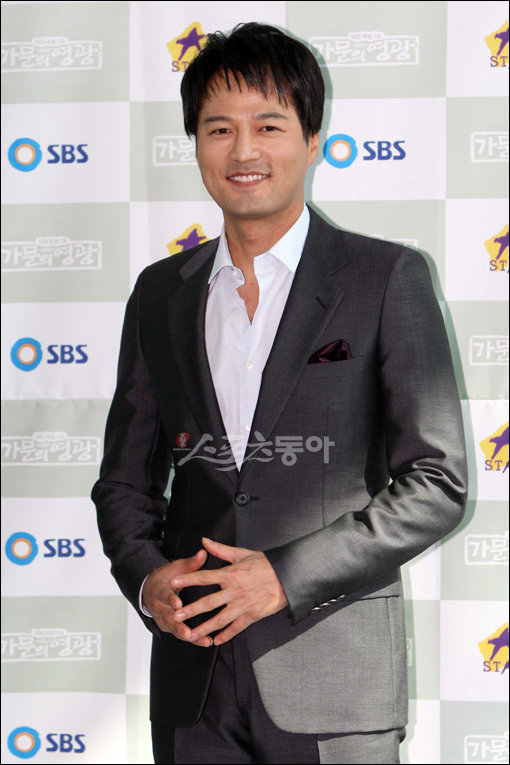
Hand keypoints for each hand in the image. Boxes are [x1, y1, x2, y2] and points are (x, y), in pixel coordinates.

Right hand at [142, 550, 213, 647]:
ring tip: (200, 640)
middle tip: (187, 632)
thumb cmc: (166, 577)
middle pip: (167, 617)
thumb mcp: (176, 568)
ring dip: (186, 635)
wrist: (150, 589)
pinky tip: (206, 642)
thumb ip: (190, 563)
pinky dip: (192, 639)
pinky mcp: (168, 626)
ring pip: (173, 629)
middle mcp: (159, 607)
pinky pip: (179, 634)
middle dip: (177, 625)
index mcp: (159, 590)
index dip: (170, 600)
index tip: (178, 604)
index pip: (164, 594)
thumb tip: (203, 552)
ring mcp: (162, 618)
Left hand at [170, 537, 287, 645]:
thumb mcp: (242, 553)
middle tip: (176, 616)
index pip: (204, 577)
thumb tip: (204, 541)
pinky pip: (236, 627)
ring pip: (220, 619)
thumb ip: (220, 549)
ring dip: (204, 628)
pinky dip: (226, 635)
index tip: (174, 583)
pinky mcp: (252, 615)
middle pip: (208, 602)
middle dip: (191, 611)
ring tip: (190, 635)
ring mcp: (242, 605)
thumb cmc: (264, 564)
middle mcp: (234, 591)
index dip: (188, 579)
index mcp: (230, 574)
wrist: (287, 577)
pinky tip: (216, 641)